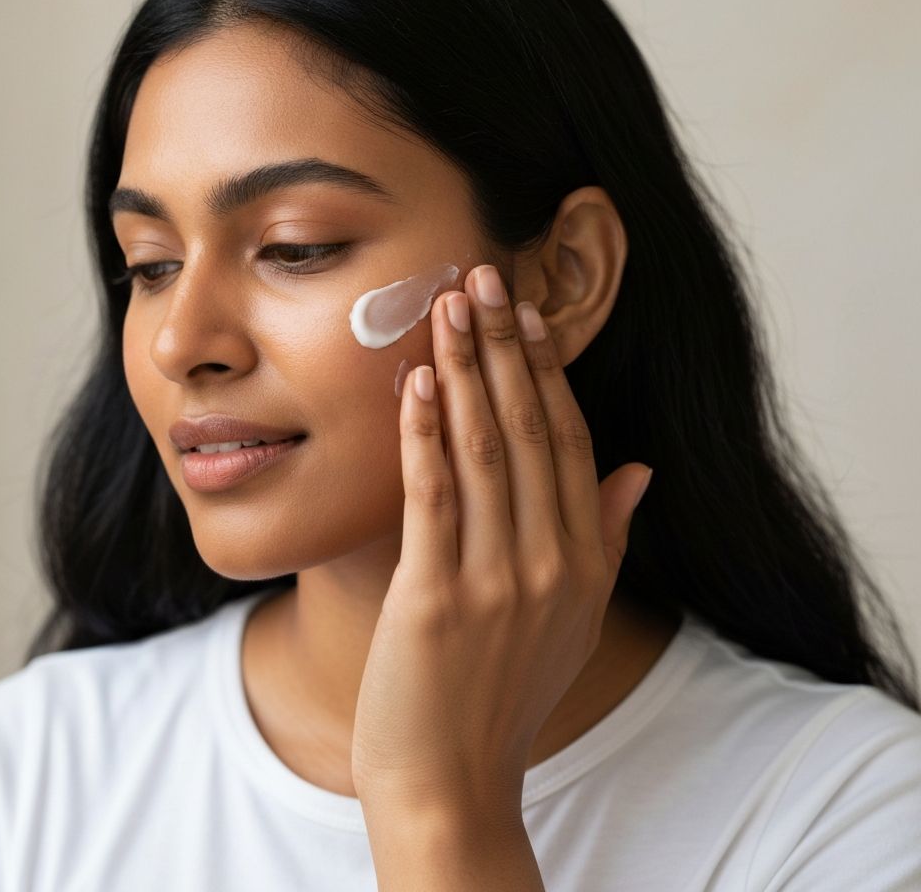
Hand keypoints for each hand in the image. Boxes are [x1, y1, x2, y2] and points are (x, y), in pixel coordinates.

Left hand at [351, 263, 652, 819]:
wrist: (453, 781)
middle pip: (528, 429)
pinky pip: (432, 498)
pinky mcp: (436, 597)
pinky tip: (414, 383)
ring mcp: (495, 579)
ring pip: (483, 449)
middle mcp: (550, 561)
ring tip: (449, 306)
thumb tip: (642, 468)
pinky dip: (424, 435)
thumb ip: (609, 536)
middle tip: (483, 276)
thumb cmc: (506, 691)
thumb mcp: (576, 616)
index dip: (547, 370)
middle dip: (504, 346)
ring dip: (464, 371)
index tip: (526, 311)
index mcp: (585, 558)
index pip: (571, 440)